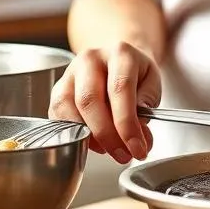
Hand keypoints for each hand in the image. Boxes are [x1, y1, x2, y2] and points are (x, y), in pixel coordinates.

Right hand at [48, 42, 161, 163]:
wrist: (118, 61)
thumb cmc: (136, 74)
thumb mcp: (152, 83)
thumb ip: (147, 108)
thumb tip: (139, 135)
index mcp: (120, 53)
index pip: (120, 89)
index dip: (127, 124)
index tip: (137, 148)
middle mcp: (91, 59)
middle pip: (90, 100)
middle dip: (107, 135)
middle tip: (123, 155)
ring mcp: (70, 73)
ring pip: (68, 109)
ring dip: (89, 137)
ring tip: (110, 149)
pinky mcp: (57, 89)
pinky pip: (58, 117)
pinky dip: (75, 135)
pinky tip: (94, 141)